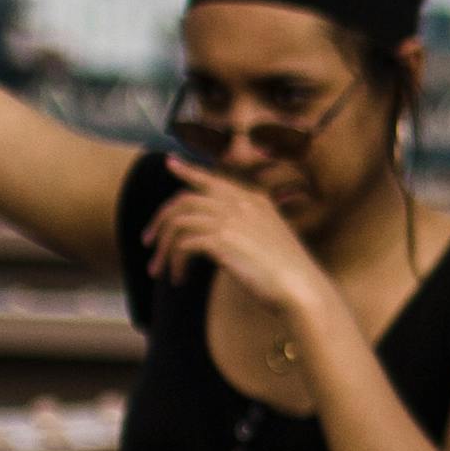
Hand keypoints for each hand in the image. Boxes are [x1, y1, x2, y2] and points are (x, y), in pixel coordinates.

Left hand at [143, 157, 338, 343]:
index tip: (169, 162)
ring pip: (177, 222)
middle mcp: (240, 204)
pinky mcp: (221, 241)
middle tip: (148, 241)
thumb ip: (246, 229)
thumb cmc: (289, 273)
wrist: (301, 288)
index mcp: (254, 200)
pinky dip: (175, 262)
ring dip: (162, 247)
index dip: (188, 170)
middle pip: (184, 199)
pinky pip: (183, 245)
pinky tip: (179, 278)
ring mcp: (231, 220)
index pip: (213, 179)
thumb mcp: (269, 240)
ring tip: (158, 270)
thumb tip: (218, 238)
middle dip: (159, 220)